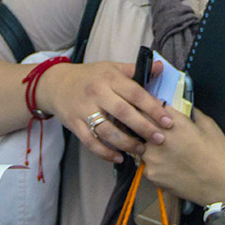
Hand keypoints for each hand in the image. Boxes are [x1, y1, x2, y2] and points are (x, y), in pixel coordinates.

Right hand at [37, 60, 172, 163]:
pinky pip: (91, 142)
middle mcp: (97, 93)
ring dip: (127, 143)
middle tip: (160, 139)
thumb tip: (161, 67)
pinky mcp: (74, 124)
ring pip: (107, 131)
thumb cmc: (90, 76)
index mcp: (109, 77)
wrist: (56, 84)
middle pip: (123, 113)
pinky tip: (119, 157)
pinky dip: (105, 153)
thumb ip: (135, 70)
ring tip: (141, 150)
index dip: (153, 108)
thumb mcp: (111, 68)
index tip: (168, 121)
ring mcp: (84, 109)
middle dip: (144, 128)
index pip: (135, 93)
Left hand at [140, 107, 224, 206]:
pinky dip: (153, 163)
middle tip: (155, 130)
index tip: (152, 110)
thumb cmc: (218, 154)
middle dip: (146, 125)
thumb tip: (182, 106)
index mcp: (173, 121)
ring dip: (148, 145)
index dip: (151, 107)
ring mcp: (152, 156)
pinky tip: (168, 166)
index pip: (150, 106)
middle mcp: (158, 137)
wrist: (222, 185)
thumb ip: (190, 113)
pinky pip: (146, 164)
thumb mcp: (208, 125)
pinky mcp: (151, 173)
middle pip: (140, 124)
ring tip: (165, 152)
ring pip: (141, 145)